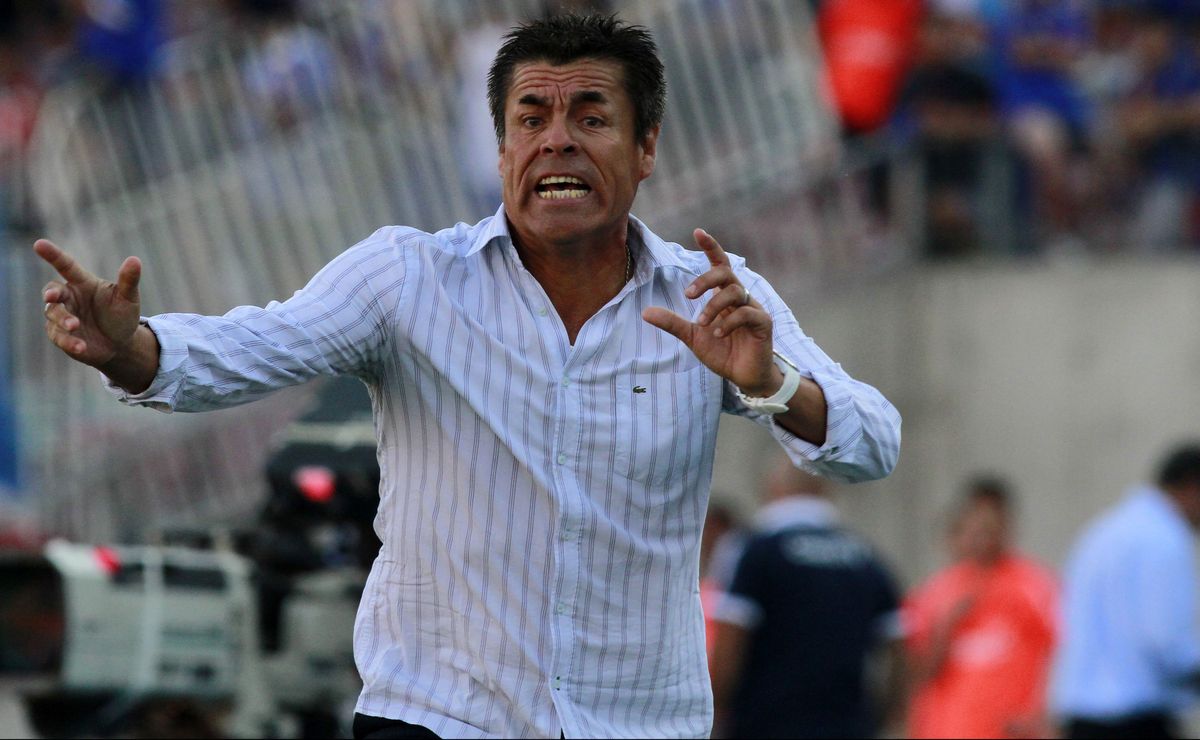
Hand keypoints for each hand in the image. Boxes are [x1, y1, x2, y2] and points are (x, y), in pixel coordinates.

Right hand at [35, 238, 142, 368]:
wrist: (121, 344)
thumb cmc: (122, 315)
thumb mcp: (128, 298)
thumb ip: (129, 280)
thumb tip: (135, 260)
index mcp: (83, 282)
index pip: (66, 265)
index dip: (53, 255)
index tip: (38, 244)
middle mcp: (69, 297)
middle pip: (53, 290)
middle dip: (51, 293)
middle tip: (52, 297)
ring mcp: (63, 316)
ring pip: (53, 314)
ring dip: (62, 319)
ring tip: (75, 326)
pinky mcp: (60, 335)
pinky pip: (58, 337)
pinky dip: (68, 341)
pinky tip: (80, 347)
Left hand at [642, 229, 779, 395]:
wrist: (743, 377)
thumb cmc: (722, 352)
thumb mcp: (692, 336)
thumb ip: (672, 323)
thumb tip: (644, 312)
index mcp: (724, 296)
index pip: (720, 264)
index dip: (711, 247)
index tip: (697, 232)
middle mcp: (741, 298)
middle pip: (726, 273)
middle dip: (706, 279)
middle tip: (688, 295)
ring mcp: (754, 309)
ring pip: (736, 292)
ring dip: (714, 306)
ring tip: (701, 324)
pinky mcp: (763, 324)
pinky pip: (747, 314)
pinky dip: (729, 322)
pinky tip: (717, 334)